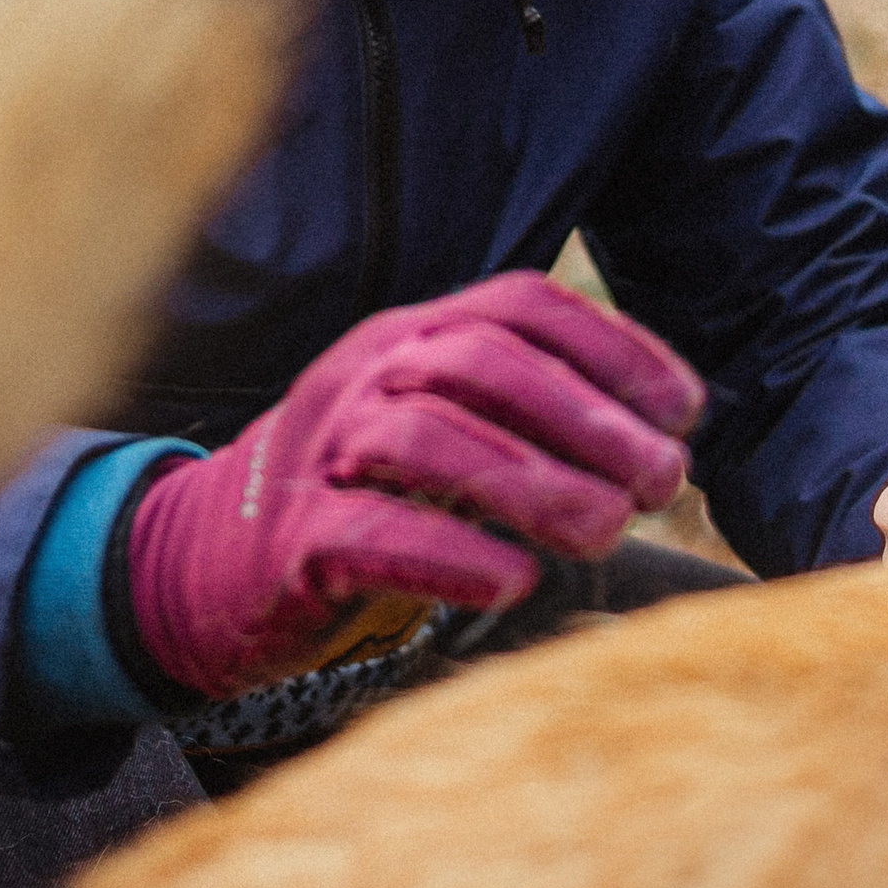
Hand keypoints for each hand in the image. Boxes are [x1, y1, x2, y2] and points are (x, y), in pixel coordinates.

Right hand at [124, 273, 704, 699]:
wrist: (203, 562)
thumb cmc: (359, 495)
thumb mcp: (440, 427)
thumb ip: (528, 417)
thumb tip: (665, 437)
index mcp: (411, 335)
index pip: (520, 305)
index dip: (614, 347)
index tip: (684, 410)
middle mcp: (366, 374)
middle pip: (480, 364)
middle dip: (587, 420)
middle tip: (661, 480)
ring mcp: (322, 452)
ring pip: (426, 440)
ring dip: (532, 484)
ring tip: (607, 532)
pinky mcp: (293, 543)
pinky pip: (370, 534)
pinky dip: (450, 555)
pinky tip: (517, 582)